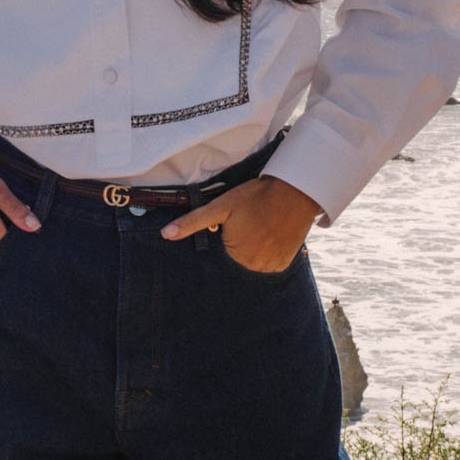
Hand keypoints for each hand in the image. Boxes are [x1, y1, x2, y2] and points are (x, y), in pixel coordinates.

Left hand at [160, 175, 320, 271]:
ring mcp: (271, 267)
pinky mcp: (285, 263)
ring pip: (254, 265)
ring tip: (258, 230)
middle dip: (238, 248)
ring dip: (253, 252)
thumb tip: (166, 235)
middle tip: (247, 227)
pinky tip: (270, 237)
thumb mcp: (220, 206)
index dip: (224, 242)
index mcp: (235, 257)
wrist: (294, 191)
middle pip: (237, 263)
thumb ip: (193, 222)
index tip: (234, 230)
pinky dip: (268, 254)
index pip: (220, 259)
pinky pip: (270, 265)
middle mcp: (254, 268)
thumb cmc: (254, 197)